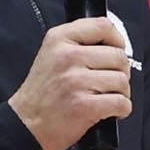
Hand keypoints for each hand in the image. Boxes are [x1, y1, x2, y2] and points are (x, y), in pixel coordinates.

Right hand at [9, 16, 132, 149]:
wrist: (26, 122)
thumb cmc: (43, 92)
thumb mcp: (51, 54)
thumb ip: (79, 42)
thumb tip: (114, 40)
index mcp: (59, 39)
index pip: (103, 26)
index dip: (117, 40)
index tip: (116, 50)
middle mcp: (67, 57)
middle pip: (118, 56)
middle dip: (120, 72)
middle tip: (109, 82)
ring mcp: (76, 81)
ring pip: (122, 80)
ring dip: (121, 92)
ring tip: (105, 97)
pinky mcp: (85, 106)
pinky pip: (121, 103)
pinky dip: (121, 110)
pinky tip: (108, 111)